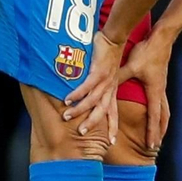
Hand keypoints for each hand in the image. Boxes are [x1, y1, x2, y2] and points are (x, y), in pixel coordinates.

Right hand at [62, 31, 124, 145]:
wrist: (114, 38)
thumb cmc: (108, 56)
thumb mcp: (106, 75)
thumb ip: (98, 86)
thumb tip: (87, 95)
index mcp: (112, 91)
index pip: (113, 112)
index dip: (113, 127)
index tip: (112, 142)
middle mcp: (110, 88)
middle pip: (103, 111)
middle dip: (93, 123)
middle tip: (82, 133)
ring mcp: (105, 80)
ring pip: (93, 100)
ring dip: (79, 109)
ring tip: (66, 116)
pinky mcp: (99, 71)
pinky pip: (87, 85)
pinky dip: (77, 93)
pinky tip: (67, 99)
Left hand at [116, 29, 174, 152]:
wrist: (161, 40)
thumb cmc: (146, 53)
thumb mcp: (130, 66)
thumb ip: (118, 78)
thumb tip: (104, 88)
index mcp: (154, 91)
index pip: (153, 116)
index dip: (152, 131)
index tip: (151, 144)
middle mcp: (159, 92)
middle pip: (162, 117)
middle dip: (158, 132)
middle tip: (155, 146)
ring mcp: (161, 88)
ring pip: (164, 111)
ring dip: (161, 125)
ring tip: (159, 135)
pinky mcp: (160, 83)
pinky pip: (162, 104)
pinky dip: (161, 114)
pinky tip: (158, 115)